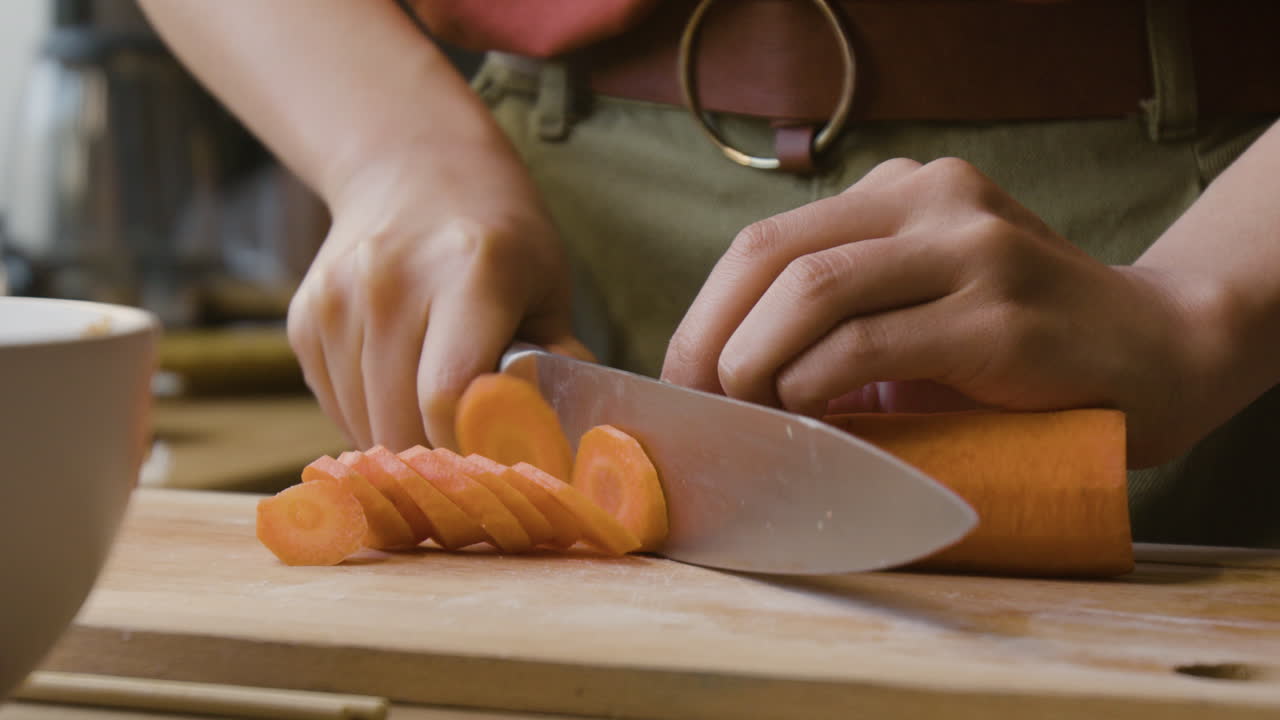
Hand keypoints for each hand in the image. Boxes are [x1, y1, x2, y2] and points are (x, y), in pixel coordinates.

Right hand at [287, 148, 580, 451]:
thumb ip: (555, 363)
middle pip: (399, 419)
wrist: (413, 167)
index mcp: (467, 271)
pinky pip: (334, 404)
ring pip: (362, 421)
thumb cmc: (499, 236)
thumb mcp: (548, 285)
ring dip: (401, 442)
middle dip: (438, 456)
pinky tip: (400, 391)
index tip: (495, 461)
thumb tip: (562, 440)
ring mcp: (336, 299)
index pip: (447, 394)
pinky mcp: (303, 319)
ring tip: (438, 421)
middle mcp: (390, 282)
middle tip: (472, 456)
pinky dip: (368, 418)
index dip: (470, 445)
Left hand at [663, 157, 1213, 466]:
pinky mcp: (1000, 313)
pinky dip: (815, 386)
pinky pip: (868, 344)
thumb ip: (838, 318)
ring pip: (813, 291)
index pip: (766, 242)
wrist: (1155, 352)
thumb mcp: (919, 307)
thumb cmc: (1018, 347)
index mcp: (902, 191)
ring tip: (753, 416)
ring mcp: (971, 247)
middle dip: (712, 340)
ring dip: (755, 365)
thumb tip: (724, 376)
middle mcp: (932, 198)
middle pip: (773, 257)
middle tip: (702, 407)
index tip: (684, 380)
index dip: (706, 313)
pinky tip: (811, 418)